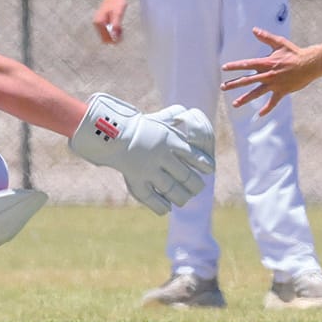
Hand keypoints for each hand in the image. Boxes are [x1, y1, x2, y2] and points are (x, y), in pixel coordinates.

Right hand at [68, 93, 215, 214]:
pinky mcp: (136, 180)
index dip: (205, 165)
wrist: (112, 133)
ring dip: (182, 197)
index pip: (195, 157)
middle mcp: (161, 155)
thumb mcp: (160, 121)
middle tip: (198, 187)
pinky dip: (161, 205)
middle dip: (195, 185)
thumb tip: (188, 113)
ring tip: (185, 199)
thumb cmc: (139, 128)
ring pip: (172, 189)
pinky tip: (167, 208)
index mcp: (170, 140)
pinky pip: (151, 197)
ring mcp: (148, 169)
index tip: (209, 170)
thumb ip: (175, 119)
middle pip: (186, 176)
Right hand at [92, 0, 126, 44]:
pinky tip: (118, 26)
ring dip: (114, 34)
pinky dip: (113, 30)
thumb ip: (116, 25)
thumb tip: (115, 36)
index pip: (105, 38)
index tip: (121, 38)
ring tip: (121, 28)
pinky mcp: (101, 21)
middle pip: (105, 38)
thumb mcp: (118, 13)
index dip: (113, 40)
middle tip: (121, 31)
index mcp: (99, 22)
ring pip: (106, 35)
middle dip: (114, 37)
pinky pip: (106, 30)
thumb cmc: (116, 2)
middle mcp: (97, 23)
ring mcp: (98, 22)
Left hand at [220, 27, 315, 115]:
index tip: (224, 68)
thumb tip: (254, 30)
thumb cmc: (294, 53)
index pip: (246, 64)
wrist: (309, 64)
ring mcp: (274, 84)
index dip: (235, 66)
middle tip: (223, 87)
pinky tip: (259, 114)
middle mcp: (268, 74)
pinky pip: (272, 102)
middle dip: (234, 84)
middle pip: (247, 80)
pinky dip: (266, 109)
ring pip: (256, 93)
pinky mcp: (282, 92)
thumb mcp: (280, 43)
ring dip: (245, 99)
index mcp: (266, 63)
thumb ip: (266, 37)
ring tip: (234, 104)